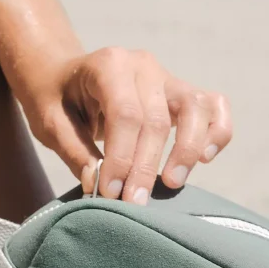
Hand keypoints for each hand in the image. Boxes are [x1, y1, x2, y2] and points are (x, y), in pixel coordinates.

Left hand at [25, 47, 232, 203]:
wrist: (65, 77)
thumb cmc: (56, 100)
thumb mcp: (51, 123)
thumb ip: (75, 152)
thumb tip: (98, 183)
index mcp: (109, 65)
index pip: (126, 115)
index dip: (122, 158)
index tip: (111, 193)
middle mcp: (144, 66)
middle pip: (157, 120)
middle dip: (146, 167)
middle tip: (135, 203)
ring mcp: (168, 78)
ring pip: (196, 109)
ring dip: (188, 151)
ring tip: (172, 183)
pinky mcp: (183, 94)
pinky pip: (215, 108)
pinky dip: (217, 132)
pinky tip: (204, 159)